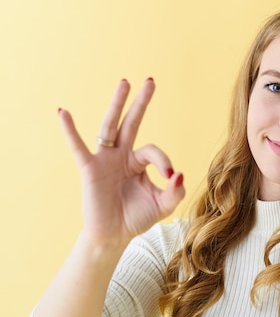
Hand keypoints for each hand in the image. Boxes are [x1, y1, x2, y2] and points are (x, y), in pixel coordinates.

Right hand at [58, 78, 184, 245]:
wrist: (114, 235)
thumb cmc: (137, 217)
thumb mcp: (163, 205)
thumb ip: (175, 191)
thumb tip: (179, 174)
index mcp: (139, 162)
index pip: (153, 152)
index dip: (164, 162)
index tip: (170, 178)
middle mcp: (122, 155)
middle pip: (132, 123)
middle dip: (141, 103)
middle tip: (150, 81)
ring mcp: (105, 159)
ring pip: (110, 127)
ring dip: (117, 105)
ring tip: (125, 83)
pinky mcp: (90, 169)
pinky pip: (78, 147)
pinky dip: (70, 130)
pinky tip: (62, 113)